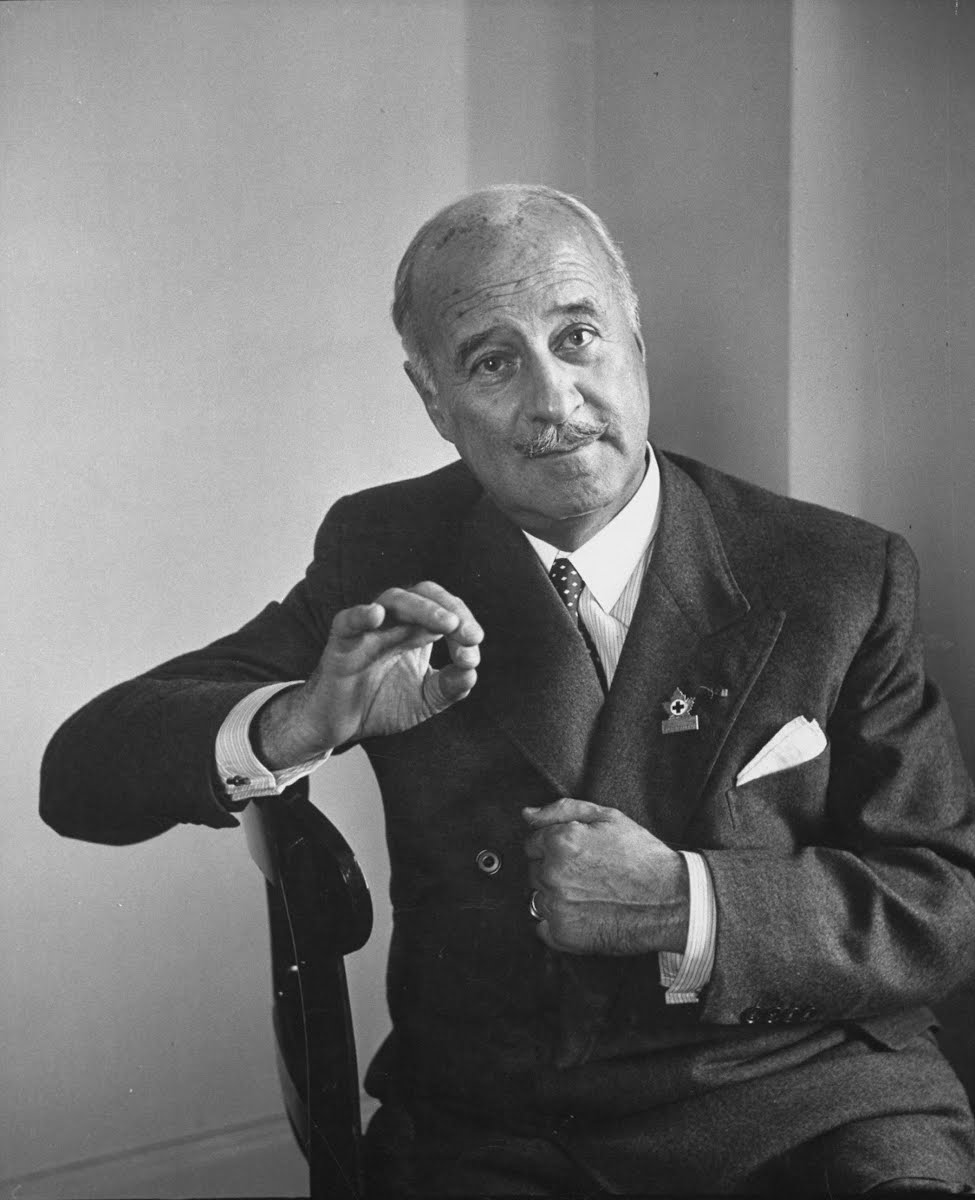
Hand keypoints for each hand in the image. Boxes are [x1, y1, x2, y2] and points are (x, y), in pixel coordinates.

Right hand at [255, 581, 482, 767]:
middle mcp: (394, 624)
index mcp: (416, 631)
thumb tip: (471, 672)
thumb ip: (448, 687)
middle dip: (452, 609)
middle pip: (424, 594)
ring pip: (393, 600)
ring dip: (424, 609)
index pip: (446, 611)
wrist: (337, 727)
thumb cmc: (379, 705)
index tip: (472, 656)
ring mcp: (367, 631)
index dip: (465, 627)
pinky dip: (361, 614)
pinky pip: (348, 621)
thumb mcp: (424, 700)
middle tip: (471, 634)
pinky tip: (376, 614)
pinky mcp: (341, 644)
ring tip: (448, 623)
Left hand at [523, 798, 688, 955]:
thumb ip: (562, 810)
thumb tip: (528, 814)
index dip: (555, 846)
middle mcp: (553, 873)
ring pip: (537, 896)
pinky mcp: (563, 934)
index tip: (577, 855)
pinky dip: (557, 921)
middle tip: (587, 873)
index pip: (532, 843)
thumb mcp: (608, 817)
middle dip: (554, 869)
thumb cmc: (642, 857)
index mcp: (561, 841)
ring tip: (588, 894)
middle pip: (534, 869)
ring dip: (555, 895)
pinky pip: (541, 926)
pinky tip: (582, 913)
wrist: (671, 899)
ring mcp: (556, 906)